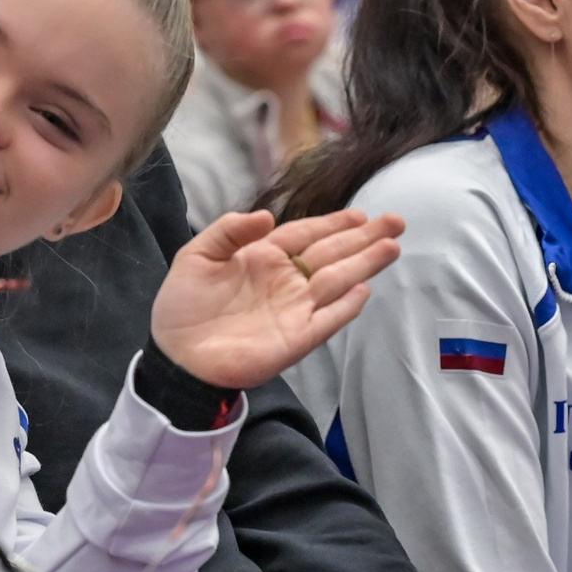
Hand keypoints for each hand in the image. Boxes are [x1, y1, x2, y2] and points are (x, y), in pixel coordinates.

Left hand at [151, 208, 404, 389]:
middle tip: (396, 221)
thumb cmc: (182, 305)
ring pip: (336, 281)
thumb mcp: (196, 255)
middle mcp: (285, 281)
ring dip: (364, 264)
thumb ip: (229, 231)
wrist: (175, 357)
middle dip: (364, 238)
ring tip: (391, 247)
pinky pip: (326, 321)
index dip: (334, 223)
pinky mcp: (295, 339)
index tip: (361, 214)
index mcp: (263, 257)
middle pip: (331, 254)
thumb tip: (267, 215)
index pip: (307, 234)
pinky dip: (344, 307)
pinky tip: (364, 290)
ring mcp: (293, 310)